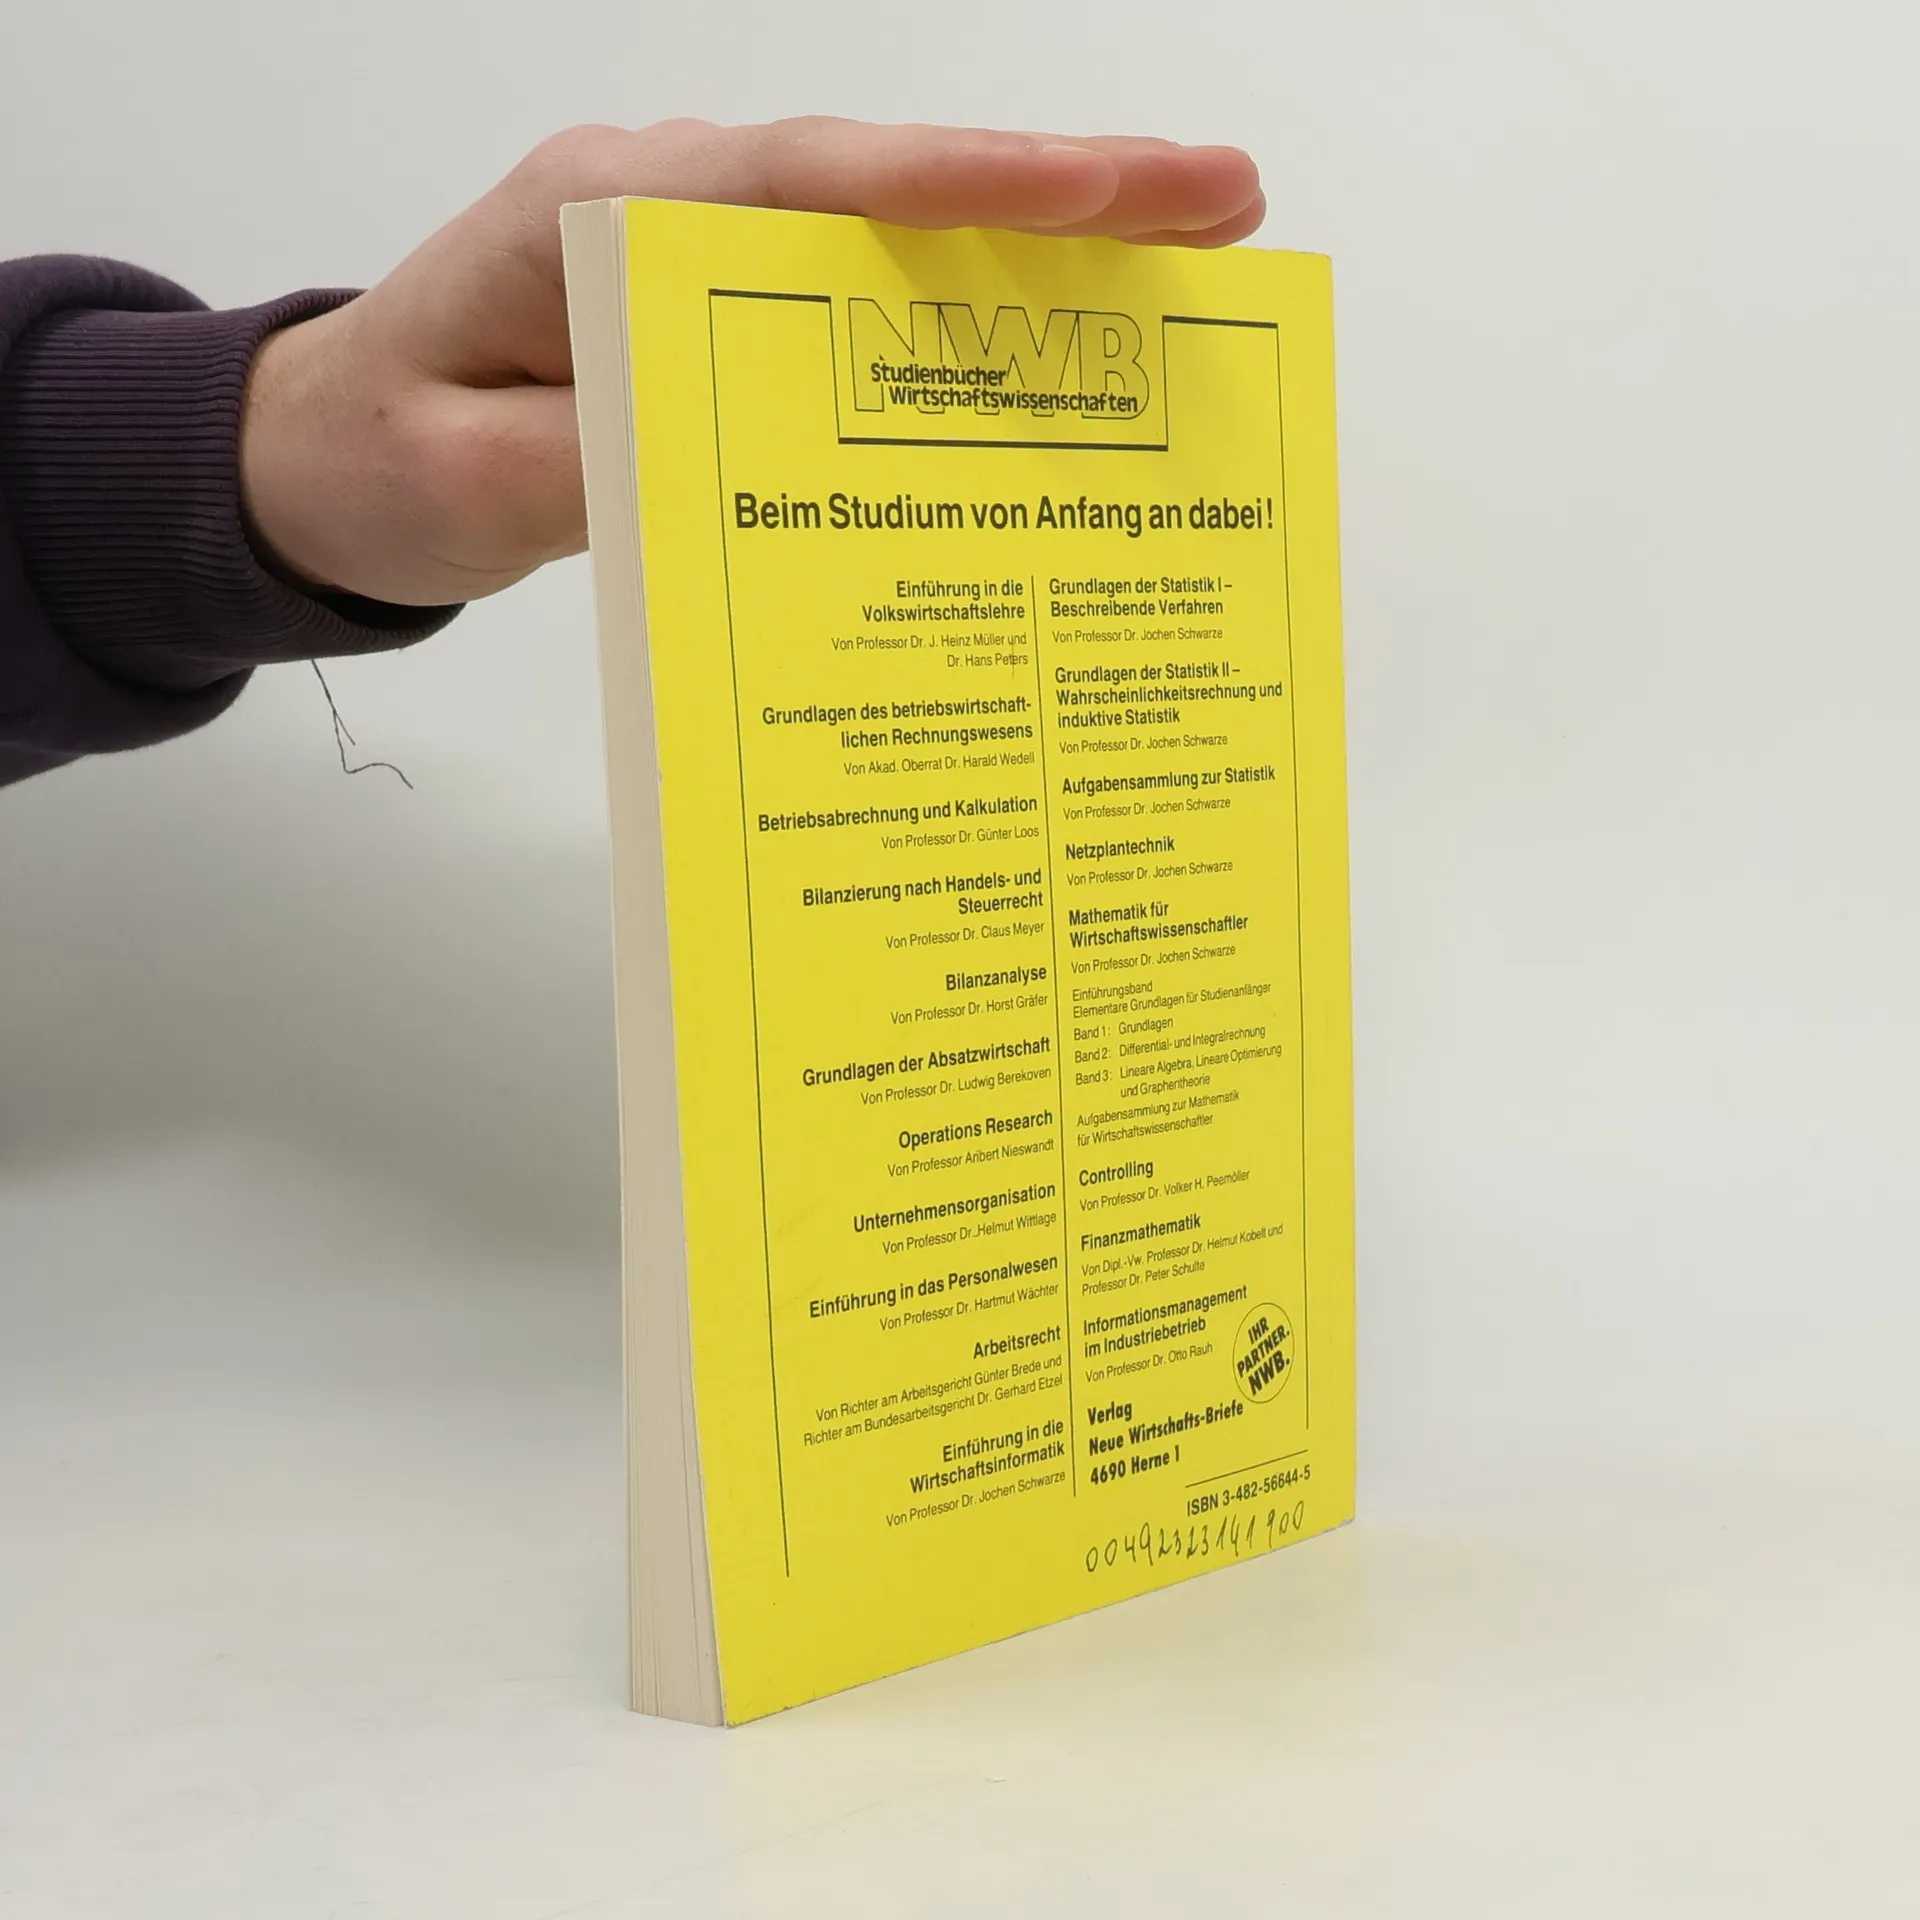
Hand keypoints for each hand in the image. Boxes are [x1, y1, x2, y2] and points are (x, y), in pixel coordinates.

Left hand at [239, 119, 1264, 607]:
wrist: (331, 459)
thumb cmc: (383, 458)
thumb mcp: (464, 479)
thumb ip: (593, 463)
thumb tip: (744, 454)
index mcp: (602, 218)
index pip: (801, 184)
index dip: (954, 189)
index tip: (1093, 194)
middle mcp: (672, 206)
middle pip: (887, 186)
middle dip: (1062, 192)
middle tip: (1224, 196)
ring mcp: (709, 254)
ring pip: (898, 229)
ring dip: (1048, 239)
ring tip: (1202, 246)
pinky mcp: (731, 312)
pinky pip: (870, 294)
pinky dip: (977, 303)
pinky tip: (1078, 328)